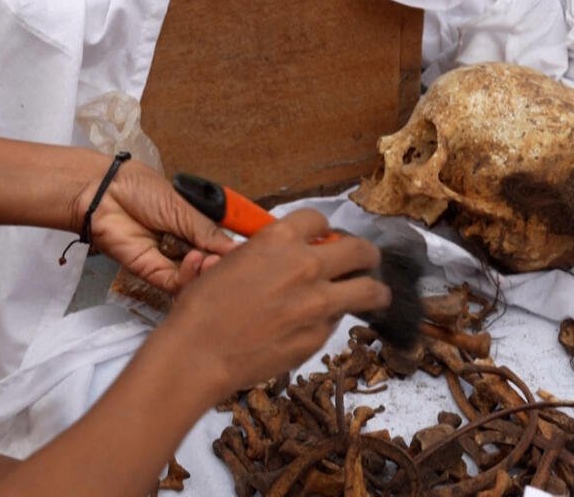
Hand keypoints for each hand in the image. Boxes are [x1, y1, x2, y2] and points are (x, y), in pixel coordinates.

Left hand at [77, 158, 236, 292]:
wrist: (105, 193)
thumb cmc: (140, 190)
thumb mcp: (183, 208)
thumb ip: (208, 231)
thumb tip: (238, 249)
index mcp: (195, 226)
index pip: (222, 245)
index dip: (236, 252)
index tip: (253, 251)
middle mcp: (185, 246)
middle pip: (211, 266)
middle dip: (224, 265)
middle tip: (232, 259)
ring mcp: (169, 261)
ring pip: (196, 280)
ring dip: (207, 273)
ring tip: (211, 260)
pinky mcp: (152, 273)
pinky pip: (176, 285)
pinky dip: (188, 277)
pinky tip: (195, 261)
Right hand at [152, 209, 390, 396]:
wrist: (198, 353)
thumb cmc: (201, 308)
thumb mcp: (229, 262)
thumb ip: (265, 254)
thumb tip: (284, 257)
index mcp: (278, 239)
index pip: (319, 220)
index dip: (322, 230)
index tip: (324, 239)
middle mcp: (305, 265)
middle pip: (359, 249)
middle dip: (365, 254)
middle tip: (365, 261)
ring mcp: (317, 302)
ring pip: (369, 289)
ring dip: (374, 289)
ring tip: (375, 294)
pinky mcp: (319, 335)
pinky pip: (337, 321)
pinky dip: (333, 320)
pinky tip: (318, 324)